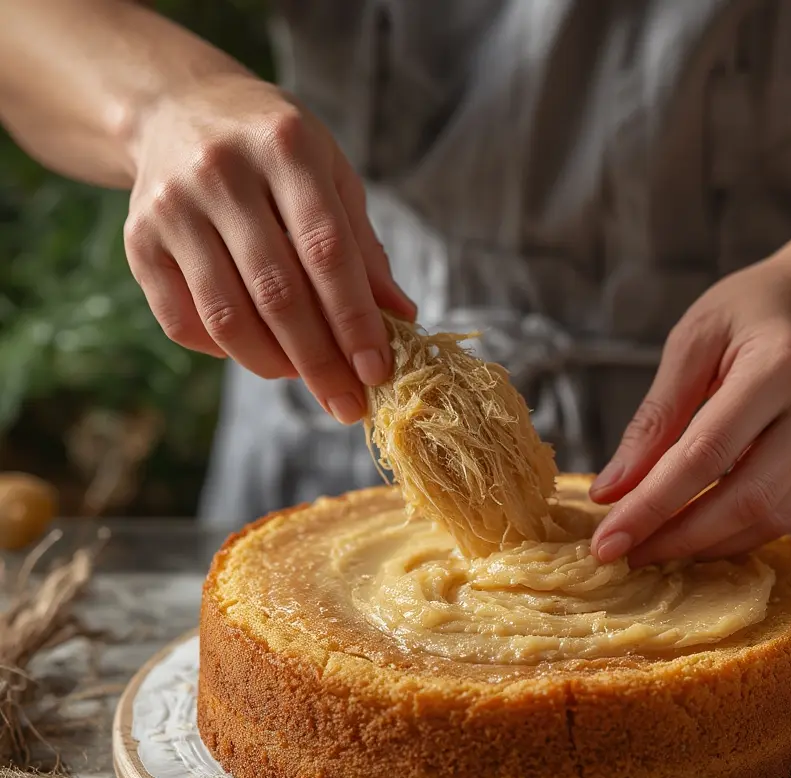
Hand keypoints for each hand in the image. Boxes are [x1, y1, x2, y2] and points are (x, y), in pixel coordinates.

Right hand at [124, 73, 414, 422]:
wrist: (179, 109)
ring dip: (274, 365)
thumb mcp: (332, 178)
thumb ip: (363, 249)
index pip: (326, 252)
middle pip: (277, 293)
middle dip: (320, 361)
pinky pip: (182, 322)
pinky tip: (257, 352)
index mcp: (285, 146)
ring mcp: (171, 206)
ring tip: (307, 380)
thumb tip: (401, 319)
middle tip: (348, 404)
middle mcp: (221, 172)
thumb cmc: (275, 152)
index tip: (377, 372)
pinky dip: (225, 353)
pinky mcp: (138, 240)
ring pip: (227, 316)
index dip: (354, 321)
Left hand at [589, 254, 790, 563]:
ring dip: (710, 544)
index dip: (652, 506)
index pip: (704, 456)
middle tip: (629, 555)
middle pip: (745, 499)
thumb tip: (611, 490)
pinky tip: (708, 530)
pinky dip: (746, 533)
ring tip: (660, 545)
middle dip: (679, 539)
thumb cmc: (755, 310)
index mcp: (778, 365)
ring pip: (774, 518)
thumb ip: (654, 418)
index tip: (607, 542)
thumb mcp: (693, 340)